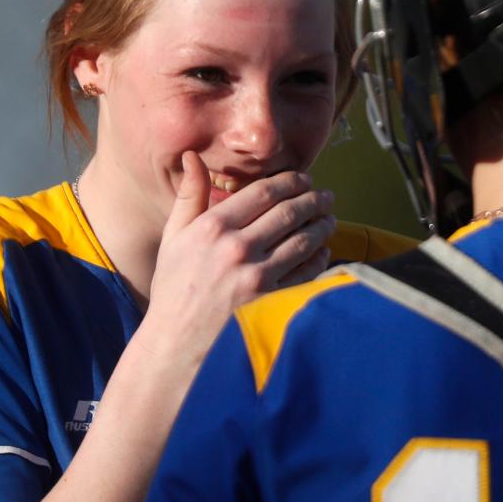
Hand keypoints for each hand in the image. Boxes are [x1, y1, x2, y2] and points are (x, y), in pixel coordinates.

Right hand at [139, 151, 334, 366]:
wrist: (176, 344)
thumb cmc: (174, 289)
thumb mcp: (173, 239)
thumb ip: (189, 196)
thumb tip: (193, 157)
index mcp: (213, 227)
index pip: (264, 192)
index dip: (291, 181)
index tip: (304, 179)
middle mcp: (238, 248)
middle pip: (289, 212)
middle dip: (314, 200)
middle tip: (326, 196)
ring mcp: (258, 277)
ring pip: (303, 240)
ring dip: (322, 226)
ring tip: (329, 219)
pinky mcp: (272, 301)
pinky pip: (306, 273)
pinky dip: (319, 259)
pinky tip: (323, 251)